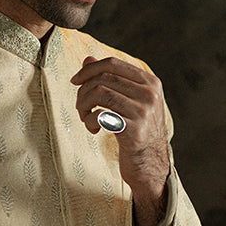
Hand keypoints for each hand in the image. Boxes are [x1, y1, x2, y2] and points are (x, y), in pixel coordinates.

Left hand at [71, 55, 170, 225]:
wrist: (150, 166)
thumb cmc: (137, 132)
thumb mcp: (129, 102)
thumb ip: (111, 80)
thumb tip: (87, 60)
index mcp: (151, 83)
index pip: (113, 64)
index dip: (89, 69)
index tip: (75, 81)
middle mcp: (150, 94)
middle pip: (103, 78)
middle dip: (83, 91)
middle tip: (80, 107)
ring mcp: (144, 112)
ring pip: (99, 93)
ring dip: (83, 106)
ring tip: (84, 118)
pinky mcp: (134, 130)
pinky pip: (99, 115)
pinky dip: (89, 121)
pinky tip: (93, 130)